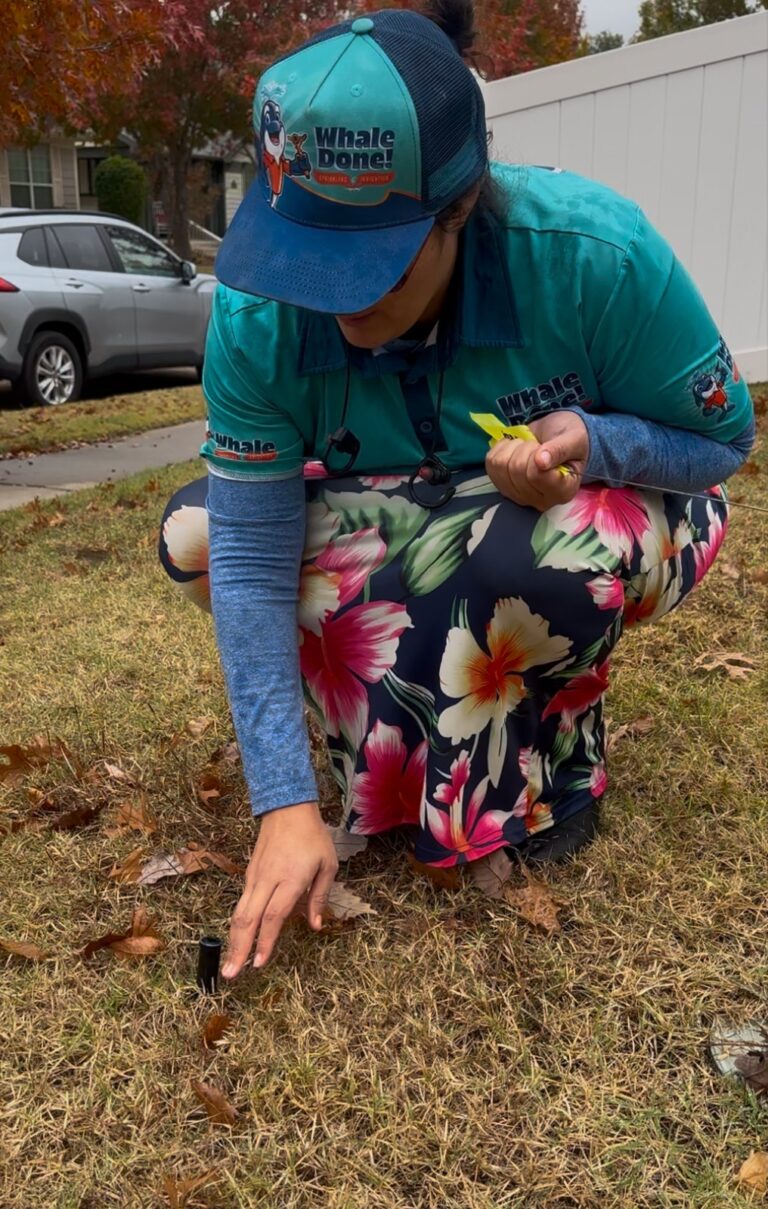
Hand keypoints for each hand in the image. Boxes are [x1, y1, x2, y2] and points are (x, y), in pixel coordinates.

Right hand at [222, 800, 338, 976]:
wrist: (287, 809)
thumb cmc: (313, 837)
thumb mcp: (327, 865)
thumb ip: (319, 897)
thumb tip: (316, 926)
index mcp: (290, 879)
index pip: (273, 916)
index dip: (265, 942)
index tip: (259, 963)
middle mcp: (268, 880)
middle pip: (248, 919)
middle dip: (238, 948)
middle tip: (230, 974)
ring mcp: (255, 877)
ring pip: (240, 912)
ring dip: (233, 939)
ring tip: (229, 964)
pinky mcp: (249, 874)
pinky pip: (242, 903)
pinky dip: (238, 924)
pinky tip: (239, 939)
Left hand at [484, 411, 588, 511]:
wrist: (557, 436)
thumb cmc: (570, 439)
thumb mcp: (574, 439)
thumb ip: (560, 450)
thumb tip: (541, 461)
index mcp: (563, 492)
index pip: (537, 476)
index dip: (536, 455)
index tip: (546, 448)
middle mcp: (541, 500)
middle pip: (517, 471)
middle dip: (526, 448)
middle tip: (538, 445)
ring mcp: (519, 496)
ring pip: (500, 467)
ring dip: (513, 447)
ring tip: (528, 446)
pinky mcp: (503, 486)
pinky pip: (490, 464)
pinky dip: (501, 448)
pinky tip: (515, 448)